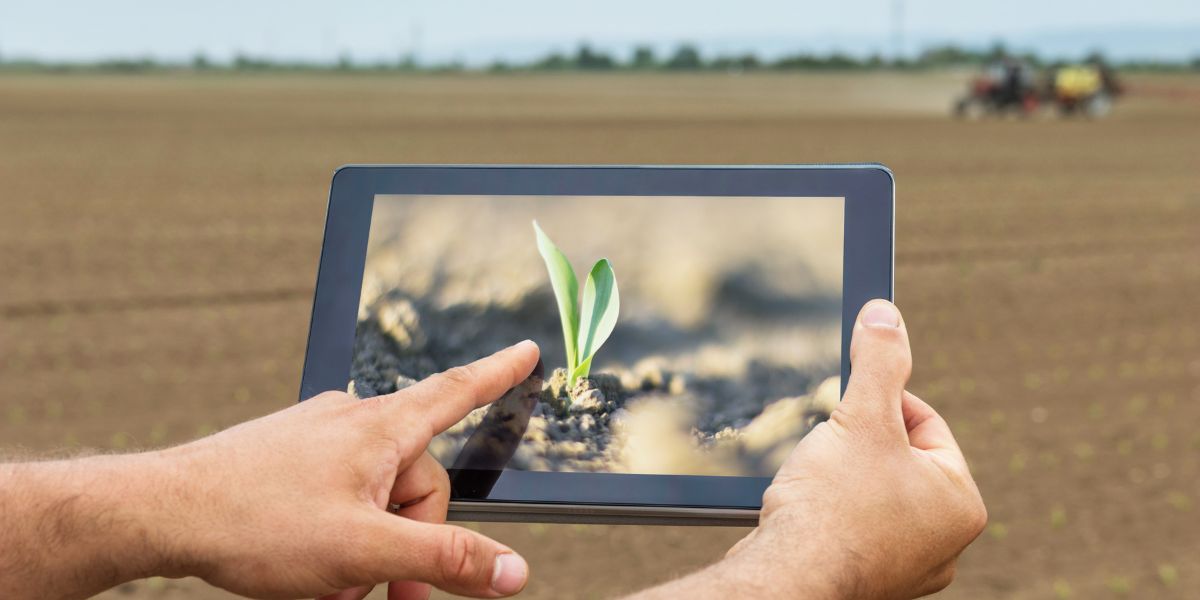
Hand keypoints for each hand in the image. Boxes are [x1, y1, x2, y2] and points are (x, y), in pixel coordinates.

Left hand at [157, 340, 539, 599]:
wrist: (162, 513)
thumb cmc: (254, 520)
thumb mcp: (364, 551)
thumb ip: (443, 559)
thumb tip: (511, 570)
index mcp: (380, 429)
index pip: (457, 392)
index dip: (498, 375)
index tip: (525, 353)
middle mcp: (352, 422)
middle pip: (418, 483)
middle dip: (410, 546)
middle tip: (391, 597)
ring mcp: (318, 439)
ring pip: (375, 497)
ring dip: (368, 550)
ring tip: (332, 587)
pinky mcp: (291, 458)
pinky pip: (339, 497)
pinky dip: (339, 537)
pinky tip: (312, 571)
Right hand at [719, 300, 986, 598]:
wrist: (787, 578)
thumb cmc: (832, 506)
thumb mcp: (861, 418)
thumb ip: (879, 363)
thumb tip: (885, 314)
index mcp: (961, 504)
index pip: (926, 425)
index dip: (881, 403)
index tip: (848, 407)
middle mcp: (943, 543)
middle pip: (898, 460)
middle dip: (860, 444)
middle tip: (829, 445)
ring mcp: (905, 567)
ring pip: (873, 494)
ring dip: (843, 477)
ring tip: (818, 478)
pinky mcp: (866, 579)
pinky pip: (852, 527)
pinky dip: (830, 512)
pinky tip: (809, 510)